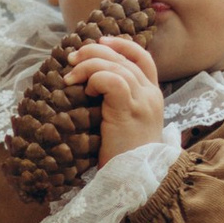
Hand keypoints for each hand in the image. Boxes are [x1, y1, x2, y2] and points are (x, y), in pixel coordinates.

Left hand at [67, 32, 165, 160]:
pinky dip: (96, 79)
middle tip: (73, 59)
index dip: (122, 45)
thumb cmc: (124, 156)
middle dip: (94, 51)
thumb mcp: (125, 124)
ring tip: (71, 78)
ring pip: (115, 66)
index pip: (143, 57)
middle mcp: (151, 95)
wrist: (135, 180)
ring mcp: (142, 102)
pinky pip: (113, 80)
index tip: (101, 42)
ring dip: (88, 65)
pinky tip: (86, 92)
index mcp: (152, 96)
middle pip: (124, 57)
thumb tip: (92, 83)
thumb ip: (118, 103)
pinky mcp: (129, 111)